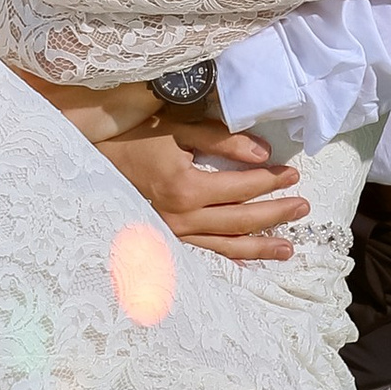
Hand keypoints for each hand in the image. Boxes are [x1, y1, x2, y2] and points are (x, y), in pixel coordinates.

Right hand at [98, 120, 308, 262]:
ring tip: (289, 248)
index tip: (293, 174)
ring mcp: (172, 235)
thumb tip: (262, 151)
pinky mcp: (165, 242)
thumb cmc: (131, 138)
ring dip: (260, 247)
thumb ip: (219, 139)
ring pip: (226, 246)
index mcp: (185, 188)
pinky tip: (248, 262)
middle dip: (276, 214)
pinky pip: (204, 255)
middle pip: (241, 220)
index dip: (271, 180)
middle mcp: (181, 218)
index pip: (242, 187)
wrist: (86, 162)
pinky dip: (230, 258)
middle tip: (304, 208)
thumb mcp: (175, 127)